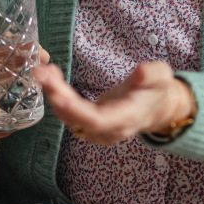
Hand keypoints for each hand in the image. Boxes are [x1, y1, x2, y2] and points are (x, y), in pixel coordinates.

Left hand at [35, 61, 193, 144]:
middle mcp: (109, 130)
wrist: (154, 107)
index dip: (77, 110)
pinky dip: (56, 97)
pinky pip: (68, 114)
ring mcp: (97, 130)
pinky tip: (49, 78)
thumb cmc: (156, 90)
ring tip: (43, 72)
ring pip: (69, 118)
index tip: (58, 95)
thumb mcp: (161, 77)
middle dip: (57, 98)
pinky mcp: (88, 125)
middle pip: (78, 119)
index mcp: (127, 118)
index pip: (98, 120)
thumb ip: (152, 75)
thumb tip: (140, 72)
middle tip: (41, 75)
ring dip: (53, 95)